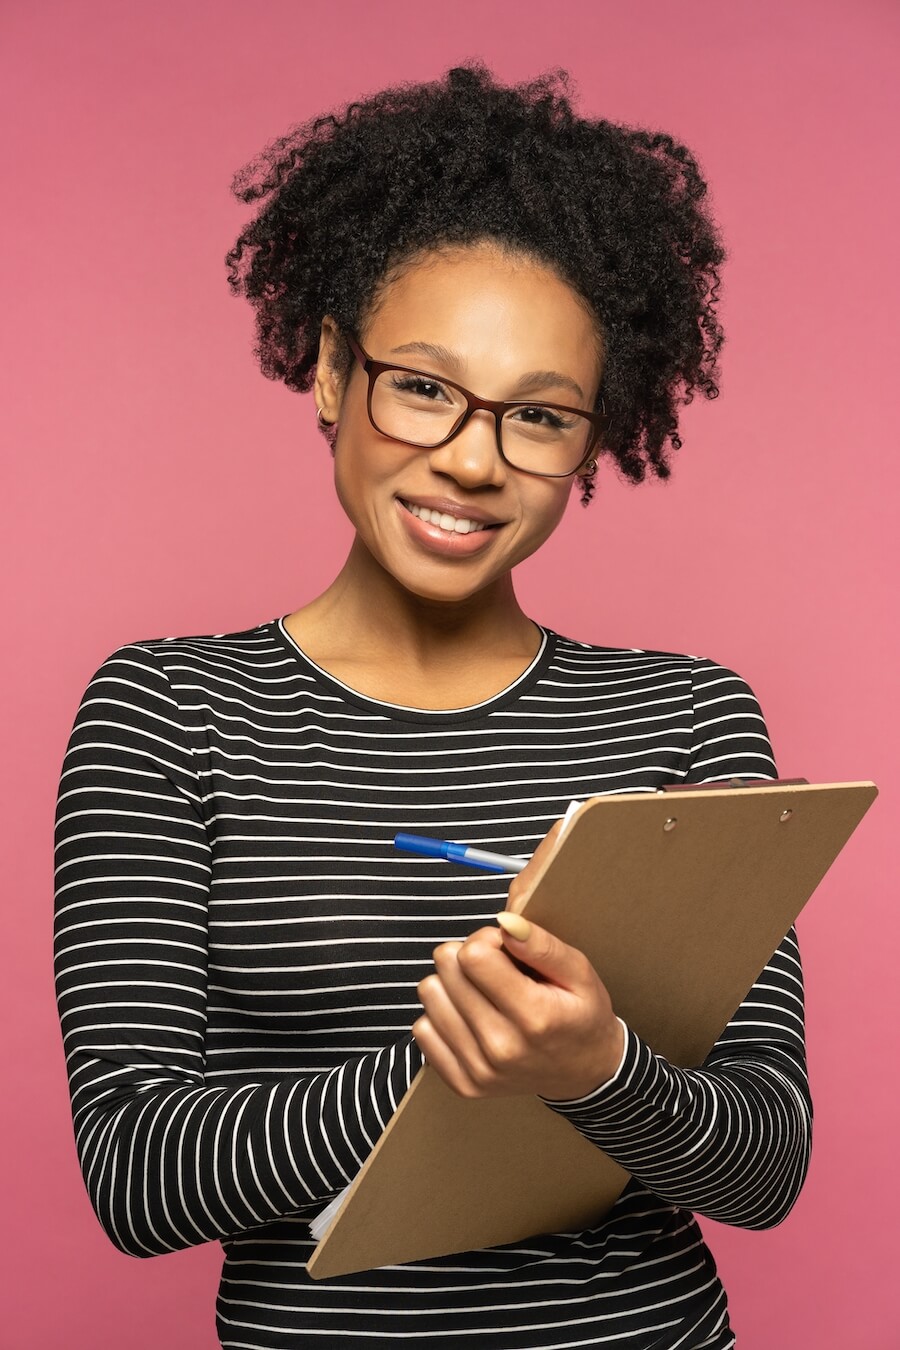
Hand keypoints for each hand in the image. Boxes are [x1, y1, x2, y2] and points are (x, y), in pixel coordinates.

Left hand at [413, 822, 623, 1101]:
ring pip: (429, 995)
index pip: (473, 956)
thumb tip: (504, 922)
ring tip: (483, 993)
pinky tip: (470, 1017)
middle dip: (468, 957)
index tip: (504, 948)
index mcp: (534, 1017)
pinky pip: (422, 1030)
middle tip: (496, 970)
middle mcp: (501, 1047)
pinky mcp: (463, 1084)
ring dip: (452, 984)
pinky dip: (443, 1015)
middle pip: (447, 970)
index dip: (486, 940)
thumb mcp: (579, 972)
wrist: (584, 1071)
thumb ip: (541, 944)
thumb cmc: (581, 1014)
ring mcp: (479, 1070)